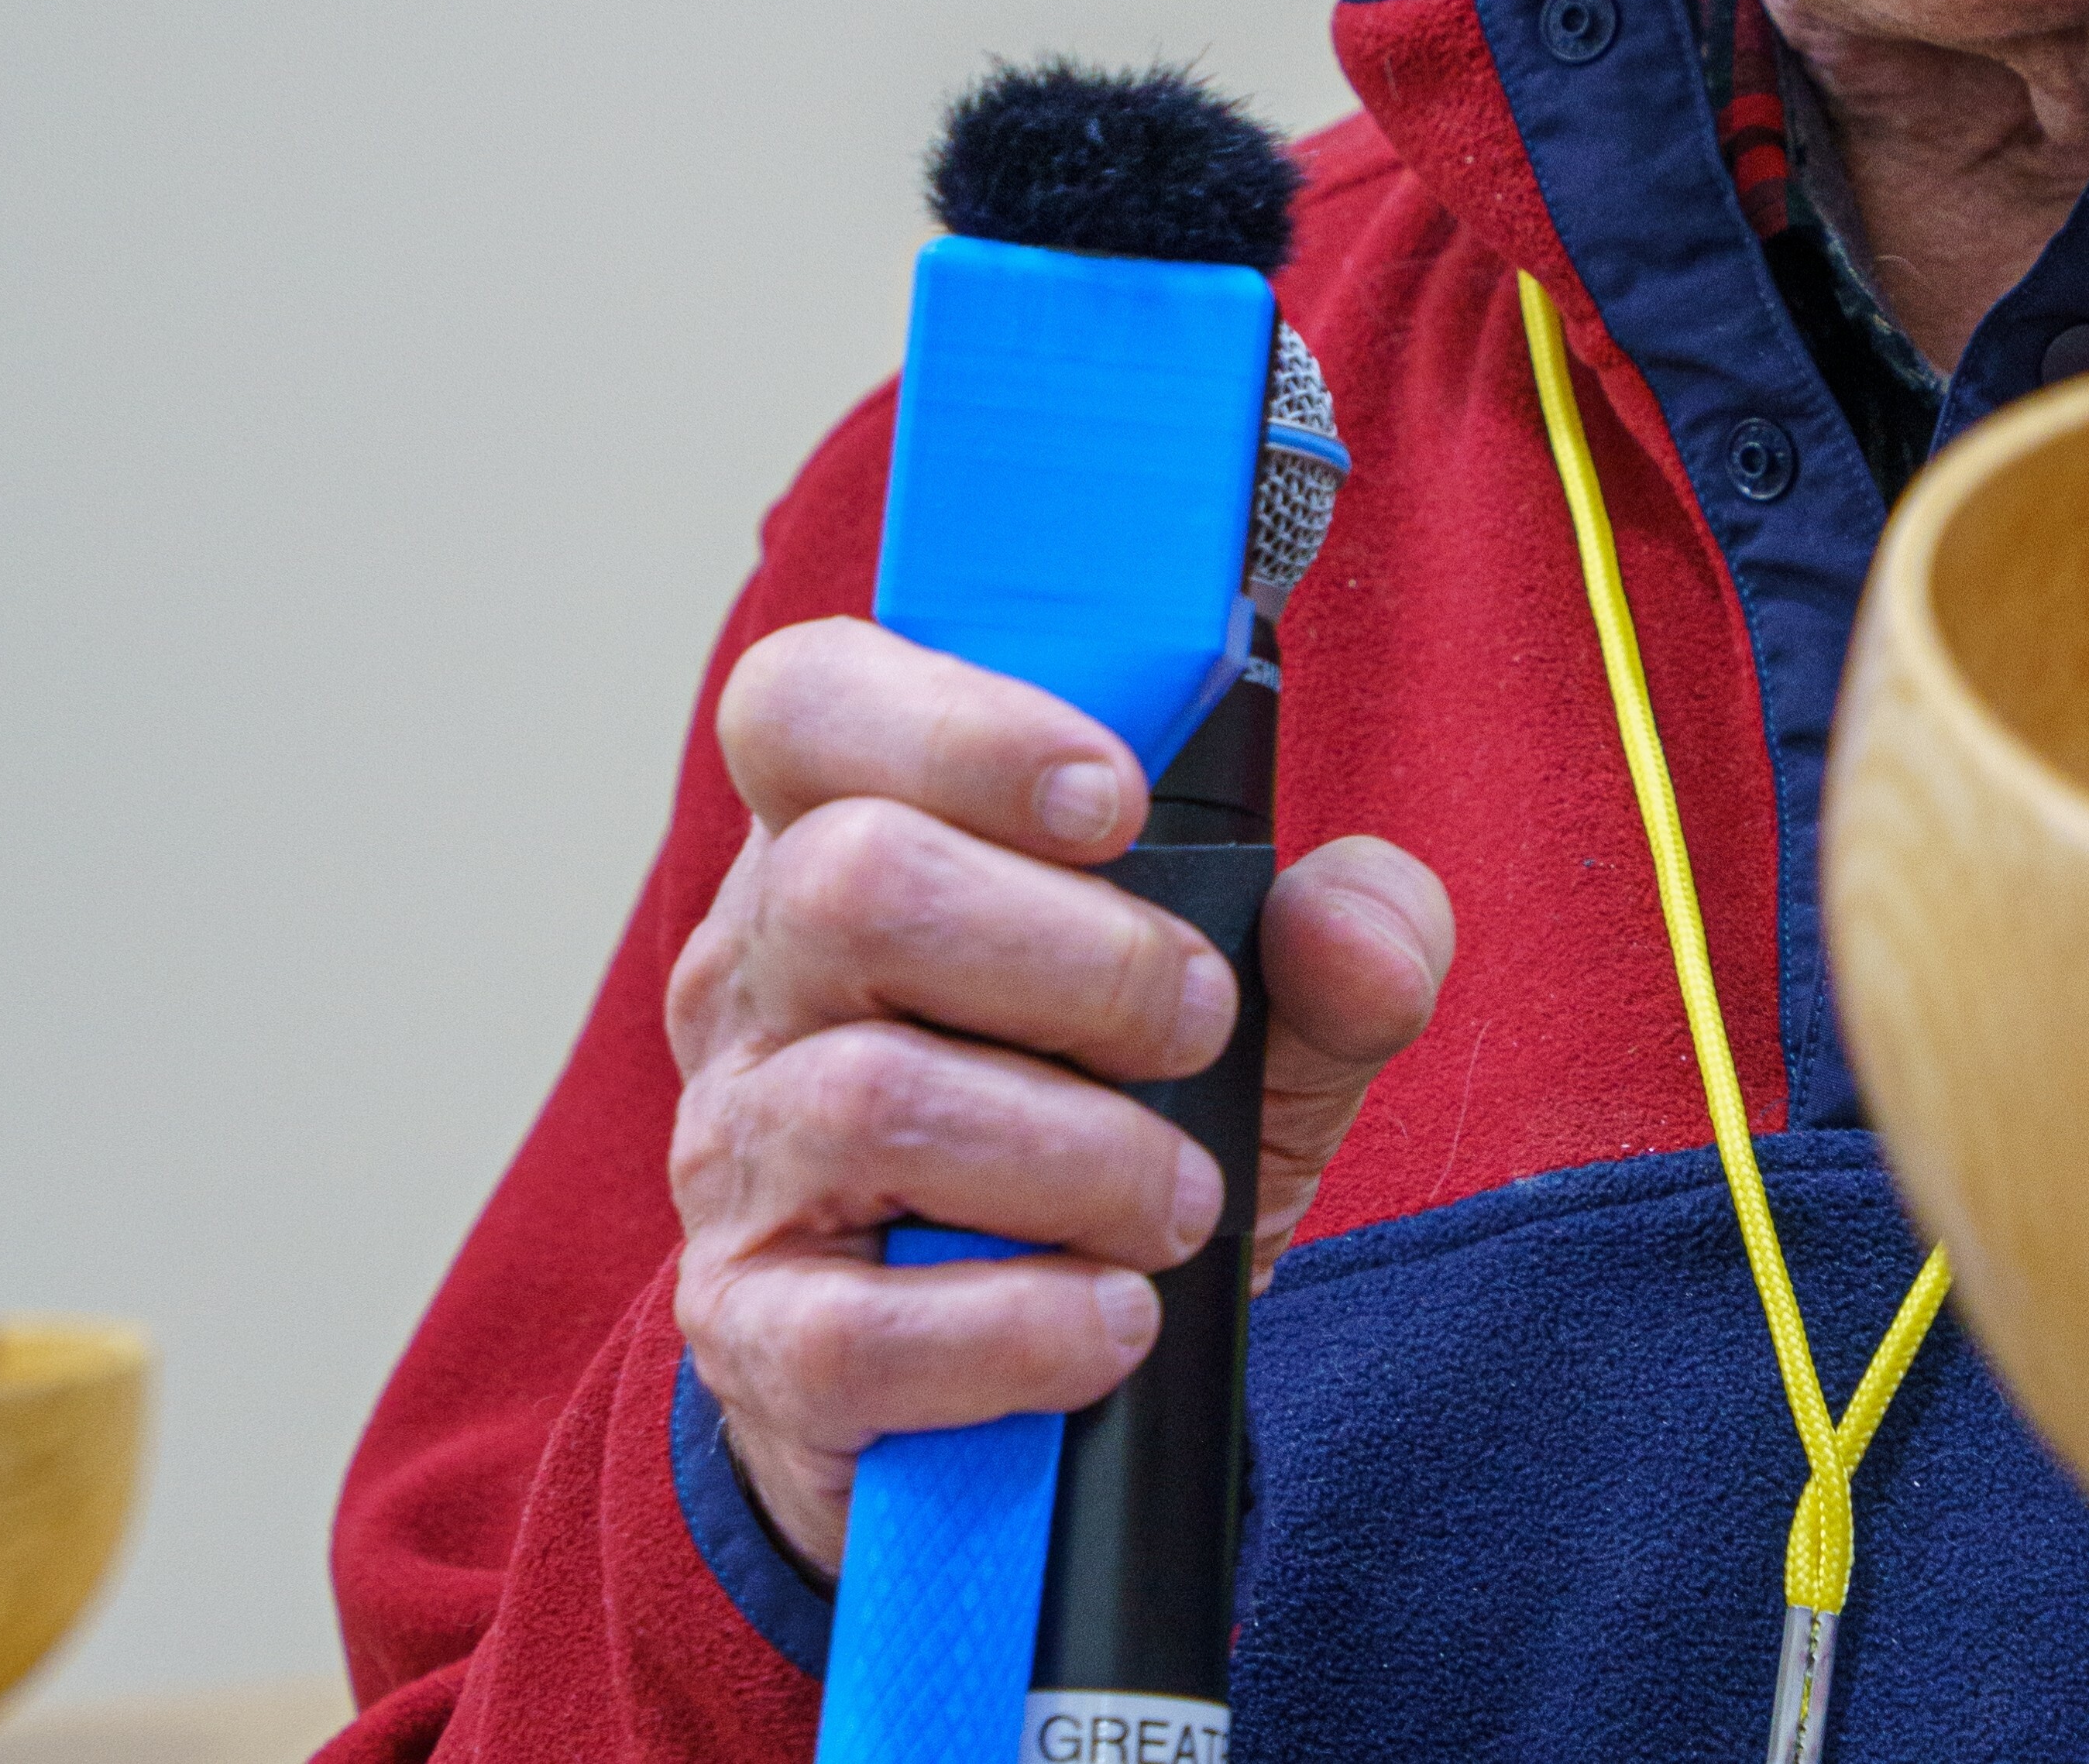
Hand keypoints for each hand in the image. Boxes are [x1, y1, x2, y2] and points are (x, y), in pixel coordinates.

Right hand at [666, 616, 1451, 1574]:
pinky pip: (851, 1330)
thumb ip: (1348, 941)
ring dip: (1080, 1153)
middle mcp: (758, 976)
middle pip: (852, 881)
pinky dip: (1018, 1327)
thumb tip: (1353, 930)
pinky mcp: (751, 1339)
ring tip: (1179, 1196)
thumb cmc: (1134, 1129)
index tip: (1114, 800)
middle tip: (1198, 1023)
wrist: (1047, 1382)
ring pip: (867, 1099)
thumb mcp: (1273, 1021)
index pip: (806, 705)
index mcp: (850, 837)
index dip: (958, 727)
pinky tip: (1109, 1319)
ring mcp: (735, 1156)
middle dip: (1082, 957)